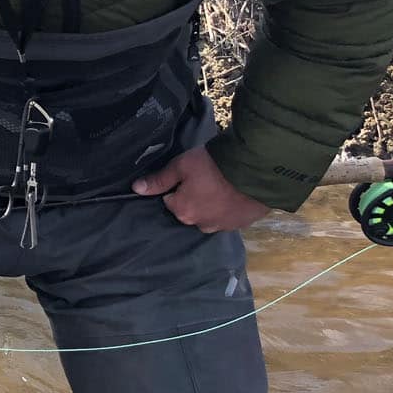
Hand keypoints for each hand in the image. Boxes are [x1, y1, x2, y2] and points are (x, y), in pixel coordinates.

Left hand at [132, 146, 269, 232]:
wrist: (256, 170)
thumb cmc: (213, 166)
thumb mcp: (181, 166)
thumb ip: (159, 180)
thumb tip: (136, 188)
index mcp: (182, 212)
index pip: (170, 200)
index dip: (178, 186)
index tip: (190, 176)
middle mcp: (200, 225)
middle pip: (190, 210)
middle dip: (194, 197)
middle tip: (207, 179)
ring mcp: (223, 227)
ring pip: (209, 215)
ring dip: (212, 204)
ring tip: (223, 185)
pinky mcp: (241, 224)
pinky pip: (228, 217)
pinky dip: (229, 208)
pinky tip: (235, 194)